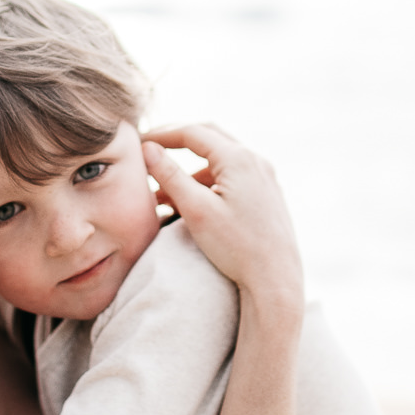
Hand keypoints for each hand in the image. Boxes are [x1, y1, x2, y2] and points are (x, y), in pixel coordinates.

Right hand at [141, 124, 304, 308]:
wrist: (276, 281)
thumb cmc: (237, 248)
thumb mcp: (196, 210)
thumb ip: (170, 176)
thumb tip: (148, 149)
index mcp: (239, 159)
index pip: (193, 133)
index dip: (162, 134)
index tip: (138, 142)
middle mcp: (256, 161)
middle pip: (209, 137)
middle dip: (177, 142)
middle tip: (151, 150)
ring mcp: (265, 177)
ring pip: (221, 160)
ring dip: (192, 169)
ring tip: (164, 192)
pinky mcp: (268, 195)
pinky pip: (233, 176)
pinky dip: (209, 182)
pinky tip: (191, 203)